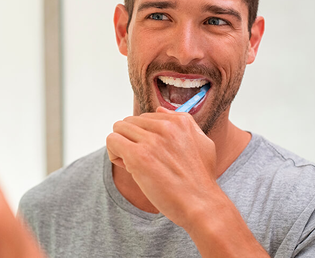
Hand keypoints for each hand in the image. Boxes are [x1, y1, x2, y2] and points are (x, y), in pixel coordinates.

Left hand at [106, 107, 220, 228]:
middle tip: (143, 161)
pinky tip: (128, 168)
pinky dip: (114, 154)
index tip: (153, 153)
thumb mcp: (202, 142)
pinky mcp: (138, 156)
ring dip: (122, 147)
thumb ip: (183, 123)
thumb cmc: (200, 179)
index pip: (146, 117)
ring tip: (134, 165)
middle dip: (131, 140)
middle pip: (130, 122)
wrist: (201, 204)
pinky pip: (112, 141)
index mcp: (180, 121)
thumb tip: (159, 110)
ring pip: (119, 129)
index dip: (144, 136)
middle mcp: (165, 126)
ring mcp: (151, 140)